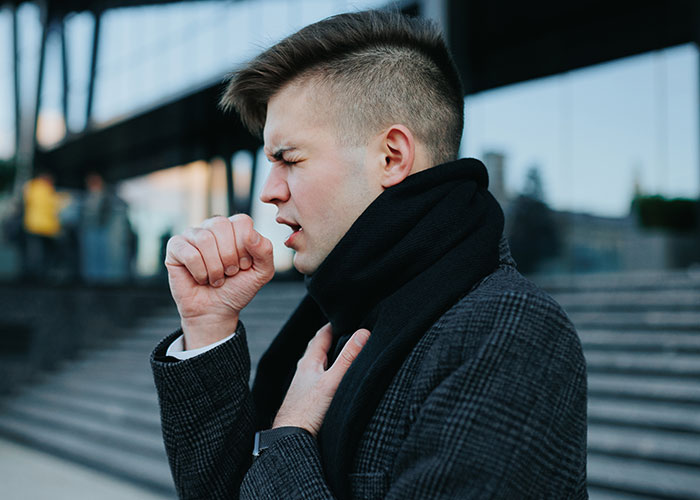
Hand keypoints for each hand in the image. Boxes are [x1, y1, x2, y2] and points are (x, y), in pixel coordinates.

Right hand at [165, 214, 274, 348]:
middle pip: (221, 225)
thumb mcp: (261, 273)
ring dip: (214, 267)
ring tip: (216, 278)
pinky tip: (201, 278)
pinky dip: (199, 272)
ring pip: (204, 239)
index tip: (244, 265)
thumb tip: (250, 233)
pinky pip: (189, 253)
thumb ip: (265, 250)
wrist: (215, 311)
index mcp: (234, 228)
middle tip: (229, 272)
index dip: (245, 246)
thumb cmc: (237, 288)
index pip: (242, 221)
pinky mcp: (175, 247)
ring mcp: (192, 235)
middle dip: (229, 257)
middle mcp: (212, 226)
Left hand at [272, 324, 369, 436]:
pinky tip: (338, 382)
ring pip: (321, 365)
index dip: (334, 324)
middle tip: (350, 331)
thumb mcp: (333, 381)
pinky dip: (331, 375)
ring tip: (347, 354)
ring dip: (333, 358)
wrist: (290, 439)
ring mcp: (305, 386)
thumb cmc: (307, 411)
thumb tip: (363, 332)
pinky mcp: (308, 400)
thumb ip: (348, 358)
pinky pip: (322, 380)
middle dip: (334, 340)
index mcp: (309, 362)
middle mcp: (305, 371)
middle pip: (321, 349)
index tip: (346, 316)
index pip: (322, 334)